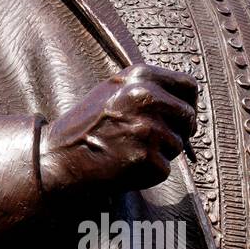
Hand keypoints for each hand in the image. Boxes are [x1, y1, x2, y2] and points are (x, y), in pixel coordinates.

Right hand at [39, 64, 197, 195]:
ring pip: (178, 145)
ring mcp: (148, 129)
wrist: (60, 158)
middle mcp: (146, 98)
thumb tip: (189, 99)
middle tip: (150, 139)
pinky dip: (149, 172)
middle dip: (177, 131)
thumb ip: (150, 87)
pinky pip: (164, 168)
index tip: (178, 116)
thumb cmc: (89, 125)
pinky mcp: (147, 158)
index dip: (187, 104)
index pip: (189, 86)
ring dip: (160, 152)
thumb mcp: (115, 90)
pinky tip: (126, 165)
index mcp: (140, 76)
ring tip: (129, 150)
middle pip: (188, 117)